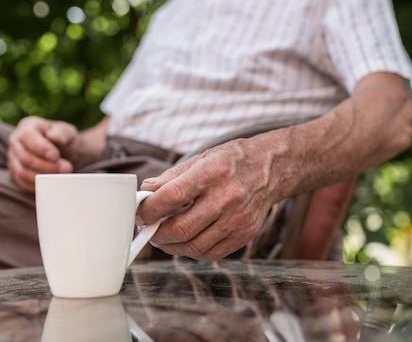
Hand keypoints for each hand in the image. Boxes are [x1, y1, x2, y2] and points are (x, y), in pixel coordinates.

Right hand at [7, 116, 78, 191]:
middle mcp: (16, 141)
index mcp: (27, 126)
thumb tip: (53, 137)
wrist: (64, 153)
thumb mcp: (67, 132)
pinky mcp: (15, 173)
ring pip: (21, 172)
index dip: (41, 147)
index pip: (27, 136)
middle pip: (24, 157)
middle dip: (45, 166)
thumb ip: (62, 133)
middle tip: (65, 169)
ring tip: (61, 176)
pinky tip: (50, 183)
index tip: (56, 156)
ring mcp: (13, 158)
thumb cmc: (64, 140)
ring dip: (42, 177)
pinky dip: (36, 185)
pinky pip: (22, 183)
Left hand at [138, 139, 277, 260]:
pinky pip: (211, 253)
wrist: (270, 168)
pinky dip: (191, 251)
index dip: (149, 209)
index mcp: (212, 172)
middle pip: (182, 228)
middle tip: (148, 229)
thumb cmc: (231, 161)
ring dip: (171, 246)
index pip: (171, 196)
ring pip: (194, 246)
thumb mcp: (200, 158)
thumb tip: (145, 193)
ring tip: (163, 237)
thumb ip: (171, 177)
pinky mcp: (246, 234)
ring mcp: (239, 218)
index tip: (140, 212)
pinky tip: (184, 241)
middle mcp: (227, 197)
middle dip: (157, 234)